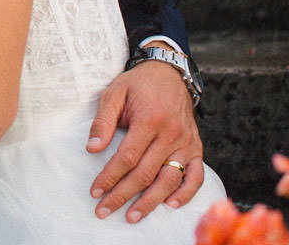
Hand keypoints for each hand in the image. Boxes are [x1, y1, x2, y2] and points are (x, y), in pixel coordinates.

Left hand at [85, 60, 204, 222]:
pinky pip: (195, 176)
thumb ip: (103, 120)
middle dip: (122, 195)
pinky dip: (186, 193)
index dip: (109, 177)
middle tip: (104, 210)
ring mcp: (186, 143)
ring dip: (151, 202)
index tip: (95, 191)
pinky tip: (171, 206)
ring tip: (132, 216)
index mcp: (149, 120)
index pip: (127, 157)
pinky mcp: (196, 147)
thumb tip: (92, 148)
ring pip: (170, 180)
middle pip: (145, 174)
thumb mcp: (114, 92)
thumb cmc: (138, 84)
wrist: (169, 73)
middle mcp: (171, 134)